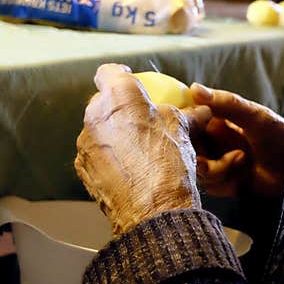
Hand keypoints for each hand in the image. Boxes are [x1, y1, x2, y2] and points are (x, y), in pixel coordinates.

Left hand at [75, 64, 206, 234]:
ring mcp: (85, 142)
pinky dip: (108, 157)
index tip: (131, 81)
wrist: (152, 210)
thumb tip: (202, 110)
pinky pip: (95, 153)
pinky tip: (128, 169)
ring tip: (136, 151)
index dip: (120, 74)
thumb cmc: (169, 164)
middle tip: (139, 121)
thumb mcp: (184, 131)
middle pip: (103, 102)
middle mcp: (96, 114)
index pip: (109, 72)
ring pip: (98, 129)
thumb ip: (188, 114)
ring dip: (113, 134)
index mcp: (120, 96)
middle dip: (118, 109)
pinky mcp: (82, 166)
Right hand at [189, 83, 283, 199]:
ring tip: (241, 161)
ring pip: (196, 170)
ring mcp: (219, 163)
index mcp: (217, 120)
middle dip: (198, 155)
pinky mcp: (225, 184)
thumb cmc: (283, 135)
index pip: (186, 123)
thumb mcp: (255, 116)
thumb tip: (193, 88)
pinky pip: (209, 186)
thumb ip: (226, 102)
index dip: (184, 129)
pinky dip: (222, 183)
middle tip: (212, 154)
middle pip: (187, 150)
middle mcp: (214, 141)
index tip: (191, 133)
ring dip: (216, 169)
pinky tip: (241, 177)